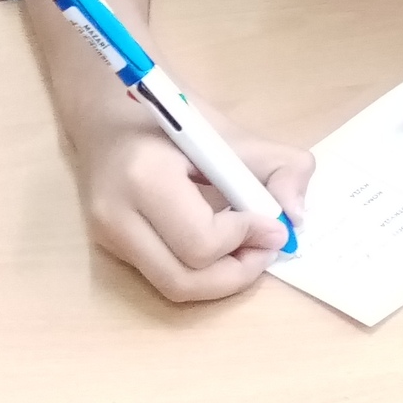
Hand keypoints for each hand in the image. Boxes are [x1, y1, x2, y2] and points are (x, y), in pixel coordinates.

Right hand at [68, 94, 311, 302]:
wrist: (109, 114)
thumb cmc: (173, 119)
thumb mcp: (233, 133)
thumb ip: (280, 167)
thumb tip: (295, 218)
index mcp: (146, 177)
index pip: (200, 240)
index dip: (246, 238)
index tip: (274, 223)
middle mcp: (117, 216)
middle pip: (183, 281)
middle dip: (236, 274)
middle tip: (267, 248)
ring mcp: (107, 238)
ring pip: (172, 288)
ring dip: (221, 279)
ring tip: (249, 249)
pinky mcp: (110, 249)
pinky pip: (163, 277)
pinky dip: (202, 273)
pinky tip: (223, 247)